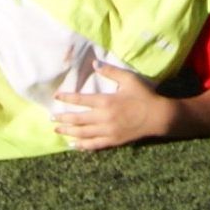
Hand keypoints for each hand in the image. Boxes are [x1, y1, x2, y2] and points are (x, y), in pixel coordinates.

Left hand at [50, 78, 168, 148]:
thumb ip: (111, 71)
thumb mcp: (129, 79)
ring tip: (57, 131)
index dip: (67, 98)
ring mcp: (108, 131)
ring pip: (83, 133)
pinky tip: (74, 145)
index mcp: (106, 101)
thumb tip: (94, 64)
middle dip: (63, 118)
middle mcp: (104, 118)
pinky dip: (82, 145)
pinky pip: (94, 145)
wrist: (158, 117)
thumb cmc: (144, 96)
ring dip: (68, 132)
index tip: (56, 97)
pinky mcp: (113, 141)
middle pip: (78, 119)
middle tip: (51, 118)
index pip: (81, 100)